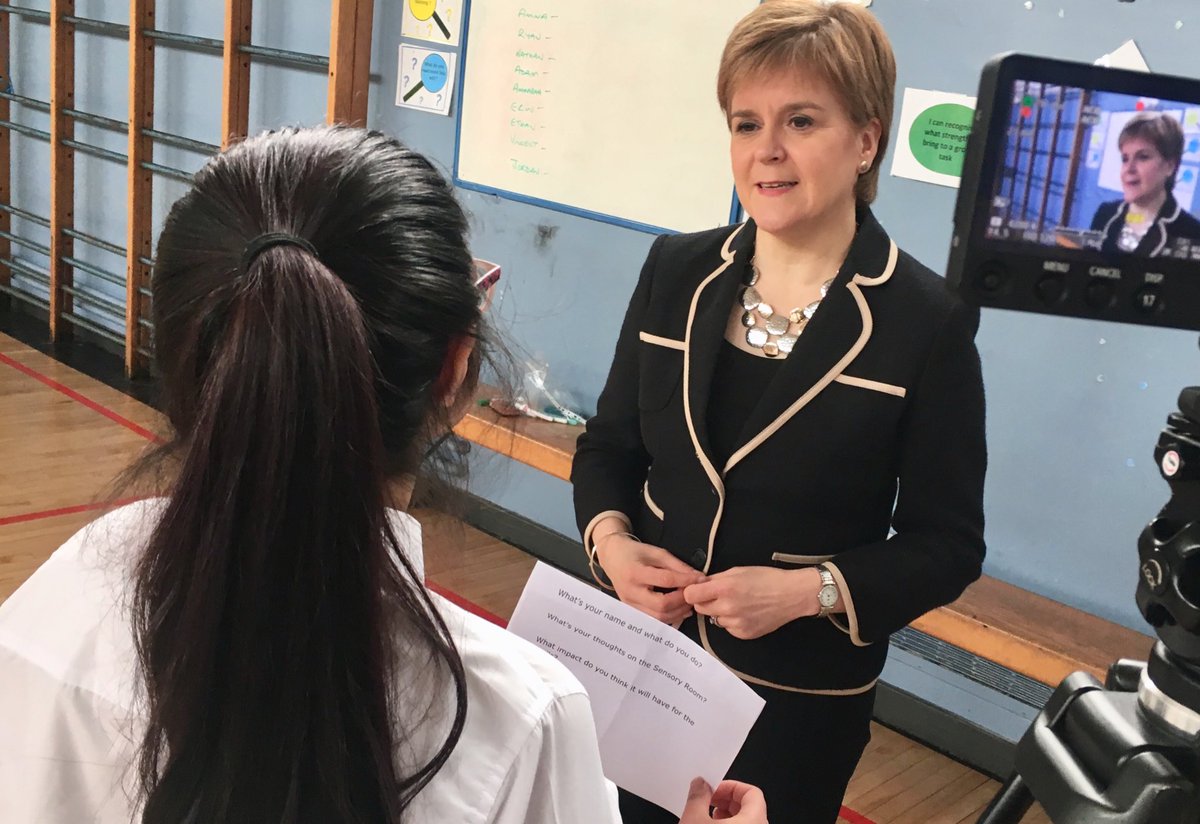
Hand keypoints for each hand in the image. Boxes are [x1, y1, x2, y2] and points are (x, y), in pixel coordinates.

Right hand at [595, 534, 705, 623]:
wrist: (612, 558)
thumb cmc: (635, 552)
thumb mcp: (656, 552)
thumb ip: (677, 565)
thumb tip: (698, 577)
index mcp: (635, 572)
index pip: (666, 580)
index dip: (686, 581)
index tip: (701, 579)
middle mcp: (630, 591)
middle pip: (662, 605)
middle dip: (682, 601)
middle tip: (694, 594)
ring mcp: (629, 604)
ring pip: (658, 617)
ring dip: (678, 612)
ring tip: (689, 603)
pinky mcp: (631, 610)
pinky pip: (653, 619)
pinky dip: (669, 616)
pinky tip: (679, 609)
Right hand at [678, 778, 767, 822]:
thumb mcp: (694, 819)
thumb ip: (698, 796)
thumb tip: (700, 784)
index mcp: (754, 820)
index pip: (752, 792)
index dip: (731, 787)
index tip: (714, 789)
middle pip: (749, 807)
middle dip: (726, 801)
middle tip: (708, 801)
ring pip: (745, 821)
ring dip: (725, 817)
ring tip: (705, 818)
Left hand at [683, 566, 815, 639]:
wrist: (791, 595)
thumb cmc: (766, 578)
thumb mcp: (738, 571)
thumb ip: (715, 579)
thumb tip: (699, 584)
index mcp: (724, 588)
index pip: (690, 595)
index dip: (692, 591)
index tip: (698, 590)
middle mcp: (727, 608)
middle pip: (700, 608)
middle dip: (705, 601)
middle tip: (719, 595)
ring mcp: (735, 623)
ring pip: (714, 619)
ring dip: (720, 612)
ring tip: (738, 603)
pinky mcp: (743, 634)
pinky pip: (727, 628)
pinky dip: (732, 621)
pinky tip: (745, 613)